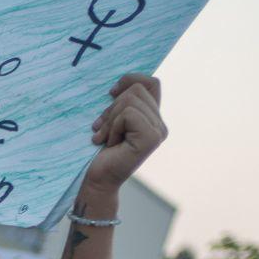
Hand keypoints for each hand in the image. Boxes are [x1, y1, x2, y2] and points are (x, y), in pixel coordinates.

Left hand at [83, 74, 164, 194]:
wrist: (98, 179)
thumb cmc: (100, 152)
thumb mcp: (111, 121)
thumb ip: (122, 105)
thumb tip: (120, 86)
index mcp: (152, 118)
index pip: (151, 83)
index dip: (131, 80)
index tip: (111, 93)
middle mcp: (160, 124)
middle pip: (136, 90)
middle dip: (112, 108)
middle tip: (103, 130)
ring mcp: (158, 131)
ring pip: (130, 101)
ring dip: (110, 120)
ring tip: (105, 138)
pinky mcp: (151, 137)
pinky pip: (128, 114)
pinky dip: (113, 127)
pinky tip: (110, 143)